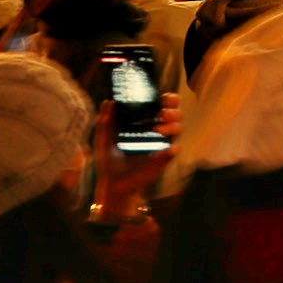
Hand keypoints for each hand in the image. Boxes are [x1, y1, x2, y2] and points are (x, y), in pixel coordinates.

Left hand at [94, 92, 179, 220]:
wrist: (112, 184)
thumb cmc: (108, 161)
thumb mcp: (104, 140)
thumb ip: (105, 121)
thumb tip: (108, 101)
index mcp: (145, 123)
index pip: (163, 106)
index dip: (168, 99)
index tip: (163, 97)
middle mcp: (157, 131)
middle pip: (176, 114)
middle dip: (172, 111)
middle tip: (161, 114)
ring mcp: (162, 144)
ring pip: (178, 128)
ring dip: (172, 125)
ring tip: (157, 130)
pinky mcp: (164, 159)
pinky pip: (175, 151)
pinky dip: (173, 148)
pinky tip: (168, 148)